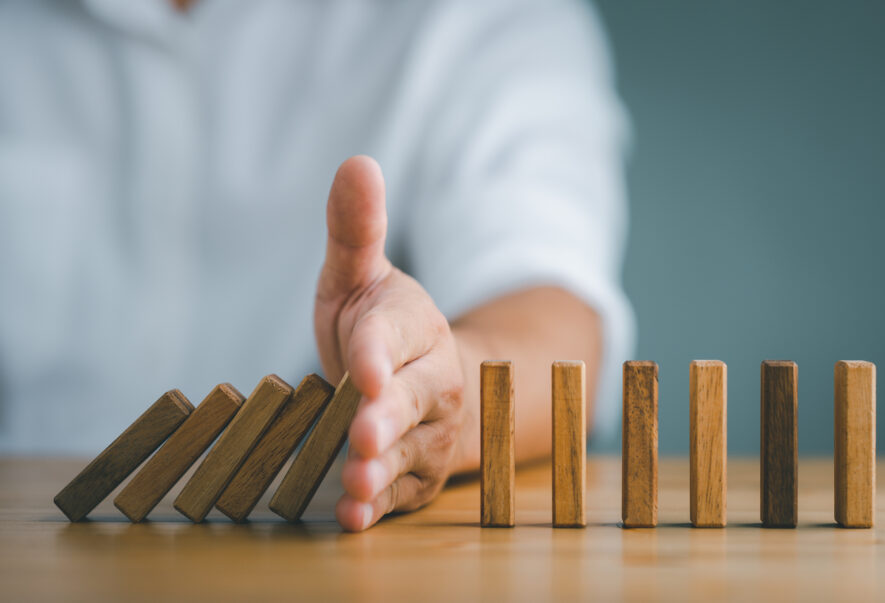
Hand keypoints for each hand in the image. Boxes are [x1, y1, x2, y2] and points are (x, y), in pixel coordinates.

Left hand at [314, 156, 464, 530]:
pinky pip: (404, 491)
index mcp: (414, 326)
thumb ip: (356, 230)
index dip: (378, 354)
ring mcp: (430, 429)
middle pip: (413, 398)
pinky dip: (380, 507)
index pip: (394, 337)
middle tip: (363, 434)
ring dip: (383, 470)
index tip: (363, 371)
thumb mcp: (359, 276)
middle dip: (388, 417)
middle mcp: (433, 379)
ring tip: (356, 487)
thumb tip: (357, 162)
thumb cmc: (381, 327)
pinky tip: (352, 518)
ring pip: (411, 450)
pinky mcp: (420, 471)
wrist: (424, 379)